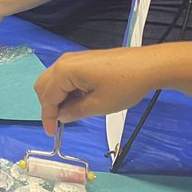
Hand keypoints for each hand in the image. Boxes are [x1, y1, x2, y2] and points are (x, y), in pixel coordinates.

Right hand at [33, 47, 159, 135]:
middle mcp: (64, 62)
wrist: (148, 65)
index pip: (47, 97)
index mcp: (64, 71)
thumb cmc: (125, 84)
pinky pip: (65, 76)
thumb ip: (75, 112)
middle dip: (49, 105)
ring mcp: (73, 59)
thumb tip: (62, 116)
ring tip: (75, 111)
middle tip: (62, 121)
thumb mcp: (99, 106)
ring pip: (53, 81)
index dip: (47, 117)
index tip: (51, 133)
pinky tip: (82, 99)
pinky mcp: (83, 60)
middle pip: (44, 86)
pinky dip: (67, 90)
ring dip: (58, 97)